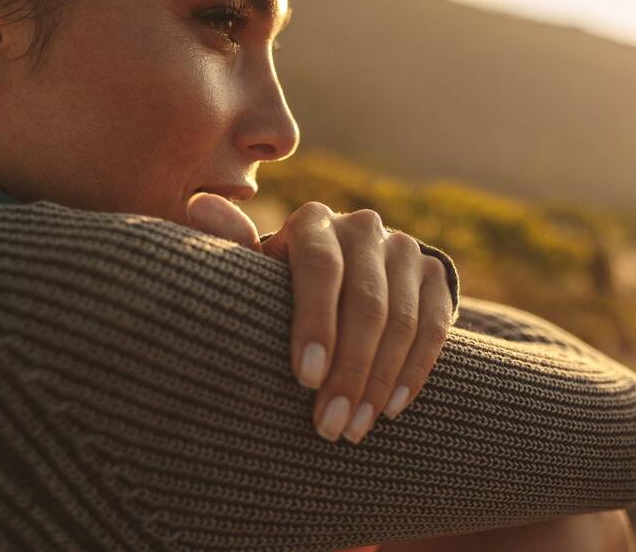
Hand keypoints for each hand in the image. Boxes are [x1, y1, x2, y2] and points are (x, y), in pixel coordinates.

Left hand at [186, 195, 454, 443]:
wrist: (342, 276)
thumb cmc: (280, 285)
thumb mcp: (256, 270)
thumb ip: (232, 244)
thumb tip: (200, 206)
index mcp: (313, 221)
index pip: (321, 268)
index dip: (316, 324)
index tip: (304, 379)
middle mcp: (363, 227)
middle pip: (366, 302)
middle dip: (348, 371)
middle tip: (329, 425)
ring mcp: (404, 248)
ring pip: (402, 320)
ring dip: (379, 381)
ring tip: (355, 428)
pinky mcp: (435, 273)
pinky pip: (435, 326)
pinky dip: (414, 370)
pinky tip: (391, 408)